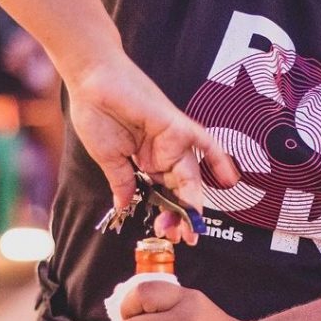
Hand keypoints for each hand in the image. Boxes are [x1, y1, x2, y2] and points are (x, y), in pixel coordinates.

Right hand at [66, 55, 238, 243]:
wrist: (91, 81)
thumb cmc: (95, 114)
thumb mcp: (108, 158)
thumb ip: (121, 181)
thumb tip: (123, 206)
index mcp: (145, 160)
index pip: (161, 193)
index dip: (166, 214)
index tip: (167, 236)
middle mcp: (161, 152)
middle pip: (178, 188)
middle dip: (181, 215)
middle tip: (184, 239)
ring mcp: (170, 139)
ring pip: (190, 175)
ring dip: (192, 202)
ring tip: (194, 227)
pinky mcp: (176, 125)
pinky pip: (204, 142)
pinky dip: (218, 158)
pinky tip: (230, 180)